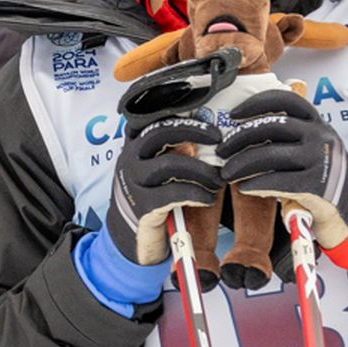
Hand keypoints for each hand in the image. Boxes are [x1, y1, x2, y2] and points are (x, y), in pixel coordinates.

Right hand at [108, 114, 225, 263]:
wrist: (131, 234)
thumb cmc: (152, 195)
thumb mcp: (154, 167)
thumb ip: (171, 148)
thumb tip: (208, 131)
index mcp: (134, 144)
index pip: (150, 116)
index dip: (177, 113)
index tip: (206, 121)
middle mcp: (129, 158)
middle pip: (159, 133)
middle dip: (193, 132)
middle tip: (218, 140)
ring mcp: (133, 181)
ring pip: (169, 164)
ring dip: (200, 170)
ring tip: (218, 180)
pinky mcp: (142, 206)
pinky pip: (172, 194)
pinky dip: (195, 193)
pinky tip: (207, 198)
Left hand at [219, 88, 347, 246]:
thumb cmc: (321, 174)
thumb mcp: (310, 145)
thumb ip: (286, 135)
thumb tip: (239, 130)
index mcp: (316, 121)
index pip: (285, 100)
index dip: (256, 103)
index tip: (234, 114)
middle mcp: (320, 135)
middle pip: (272, 126)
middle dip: (239, 138)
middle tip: (221, 151)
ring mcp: (320, 159)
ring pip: (271, 154)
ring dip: (242, 163)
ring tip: (227, 173)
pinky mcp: (318, 185)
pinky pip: (279, 181)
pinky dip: (258, 184)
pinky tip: (245, 187)